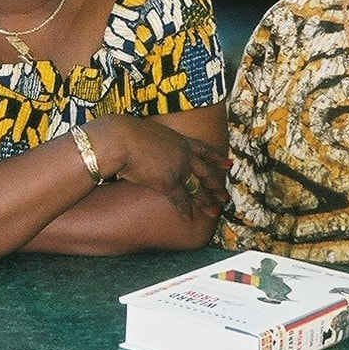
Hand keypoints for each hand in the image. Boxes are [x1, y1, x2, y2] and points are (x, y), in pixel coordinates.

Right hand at [87, 115, 227, 218]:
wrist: (120, 139)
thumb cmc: (125, 133)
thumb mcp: (146, 132)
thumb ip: (154, 141)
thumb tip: (148, 144)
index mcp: (179, 139)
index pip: (204, 150)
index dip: (216, 158)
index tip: (228, 164)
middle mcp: (183, 154)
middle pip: (206, 171)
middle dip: (216, 184)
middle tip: (226, 194)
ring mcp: (178, 168)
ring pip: (197, 188)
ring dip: (207, 201)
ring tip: (216, 211)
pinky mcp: (167, 182)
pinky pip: (180, 199)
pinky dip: (185, 209)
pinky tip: (189, 217)